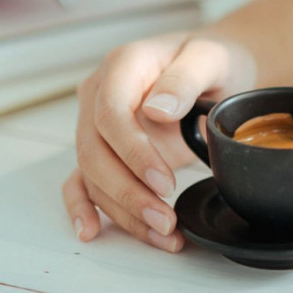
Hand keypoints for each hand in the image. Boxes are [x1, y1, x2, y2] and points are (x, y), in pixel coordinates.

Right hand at [62, 32, 255, 251]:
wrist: (211, 70)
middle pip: (94, 150)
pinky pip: (81, 178)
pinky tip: (91, 229)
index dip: (132, 152)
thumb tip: (157, 109)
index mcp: (123, 66)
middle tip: (165, 219)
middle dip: (127, 192)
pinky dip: (83, 205)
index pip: (110, 112)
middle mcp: (100, 94)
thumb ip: (184, 79)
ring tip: (163, 233)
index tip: (164, 182)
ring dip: (122, 209)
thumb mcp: (210, 58)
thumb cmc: (210, 60)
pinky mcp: (104, 149)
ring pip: (92, 173)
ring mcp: (96, 123)